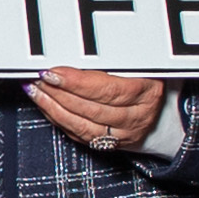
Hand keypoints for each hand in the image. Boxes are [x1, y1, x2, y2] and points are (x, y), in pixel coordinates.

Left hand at [31, 66, 166, 159]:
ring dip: (53, 107)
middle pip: (91, 109)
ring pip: (82, 126)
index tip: (53, 72)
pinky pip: (78, 135)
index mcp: (148, 93)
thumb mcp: (142, 61)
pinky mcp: (109, 146)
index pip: (107, 90)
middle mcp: (137, 118)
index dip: (77, 83)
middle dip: (59, 94)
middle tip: (38, 78)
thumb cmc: (148, 78)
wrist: (163, 109)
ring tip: (35, 90)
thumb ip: (115, 58)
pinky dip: (58, 119)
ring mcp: (123, 135)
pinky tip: (44, 105)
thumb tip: (77, 51)